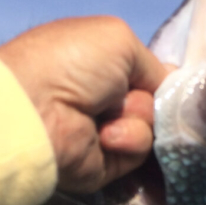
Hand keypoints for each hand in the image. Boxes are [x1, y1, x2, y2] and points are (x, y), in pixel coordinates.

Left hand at [0, 16, 166, 192]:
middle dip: (149, 98)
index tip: (170, 80)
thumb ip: (151, 64)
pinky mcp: (105, 164)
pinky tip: (106, 135)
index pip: (148, 76)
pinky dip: (129, 140)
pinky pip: (138, 152)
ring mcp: (106, 134)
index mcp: (103, 67)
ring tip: (107, 115)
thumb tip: (169, 82)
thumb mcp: (119, 40)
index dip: (162, 79)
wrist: (36, 108)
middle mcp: (105, 100)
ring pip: (151, 128)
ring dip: (137, 118)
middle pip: (155, 103)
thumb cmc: (72, 62)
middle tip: (124, 94)